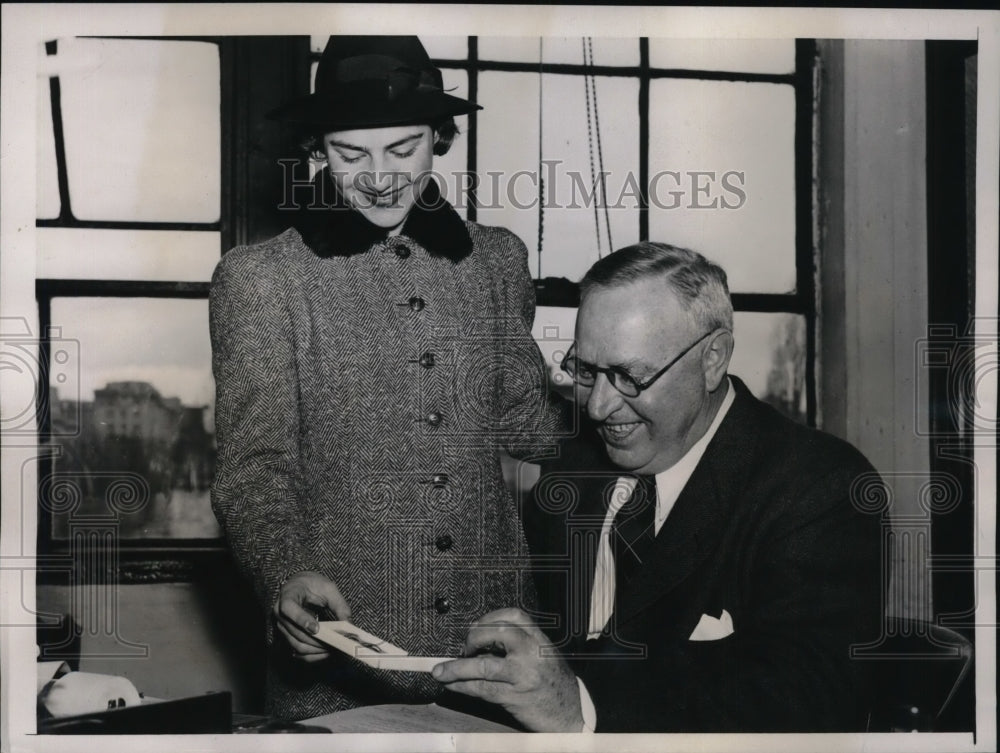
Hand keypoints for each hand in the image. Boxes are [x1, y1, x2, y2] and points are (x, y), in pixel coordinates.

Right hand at [273, 571, 351, 662]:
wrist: (300, 585)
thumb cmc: (313, 584)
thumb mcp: (328, 588)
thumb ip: (339, 604)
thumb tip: (349, 624)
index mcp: (287, 596)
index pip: (289, 609)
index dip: (301, 620)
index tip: (316, 629)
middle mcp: (280, 613)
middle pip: (296, 632)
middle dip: (317, 640)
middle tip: (336, 643)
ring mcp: (282, 627)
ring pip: (297, 645)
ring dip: (316, 650)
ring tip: (334, 649)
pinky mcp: (287, 637)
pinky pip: (298, 651)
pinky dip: (312, 655)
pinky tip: (326, 653)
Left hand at [431, 607, 581, 731]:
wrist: (573, 711)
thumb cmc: (553, 682)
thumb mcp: (541, 656)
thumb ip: (515, 647)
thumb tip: (477, 649)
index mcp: (538, 638)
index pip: (513, 615)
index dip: (489, 618)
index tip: (476, 627)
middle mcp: (532, 652)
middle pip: (497, 633)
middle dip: (473, 638)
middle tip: (463, 648)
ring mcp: (523, 675)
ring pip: (483, 666)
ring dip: (456, 668)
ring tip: (439, 671)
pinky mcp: (515, 697)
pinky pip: (482, 690)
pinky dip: (462, 686)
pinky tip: (452, 685)